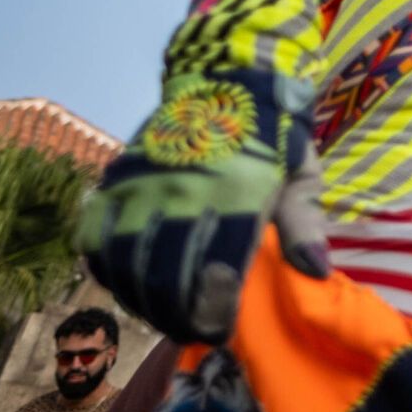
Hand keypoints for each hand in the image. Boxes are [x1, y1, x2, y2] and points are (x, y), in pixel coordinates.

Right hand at [75, 68, 327, 343]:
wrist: (229, 80)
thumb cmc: (274, 138)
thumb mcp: (302, 174)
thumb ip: (304, 224)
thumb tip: (314, 272)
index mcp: (236, 191)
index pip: (217, 269)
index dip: (214, 310)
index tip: (220, 330)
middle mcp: (185, 189)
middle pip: (167, 275)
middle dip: (177, 315)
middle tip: (190, 331)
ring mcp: (144, 183)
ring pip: (127, 263)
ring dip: (141, 300)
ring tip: (162, 316)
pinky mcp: (117, 178)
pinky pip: (96, 236)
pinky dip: (108, 269)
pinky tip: (129, 286)